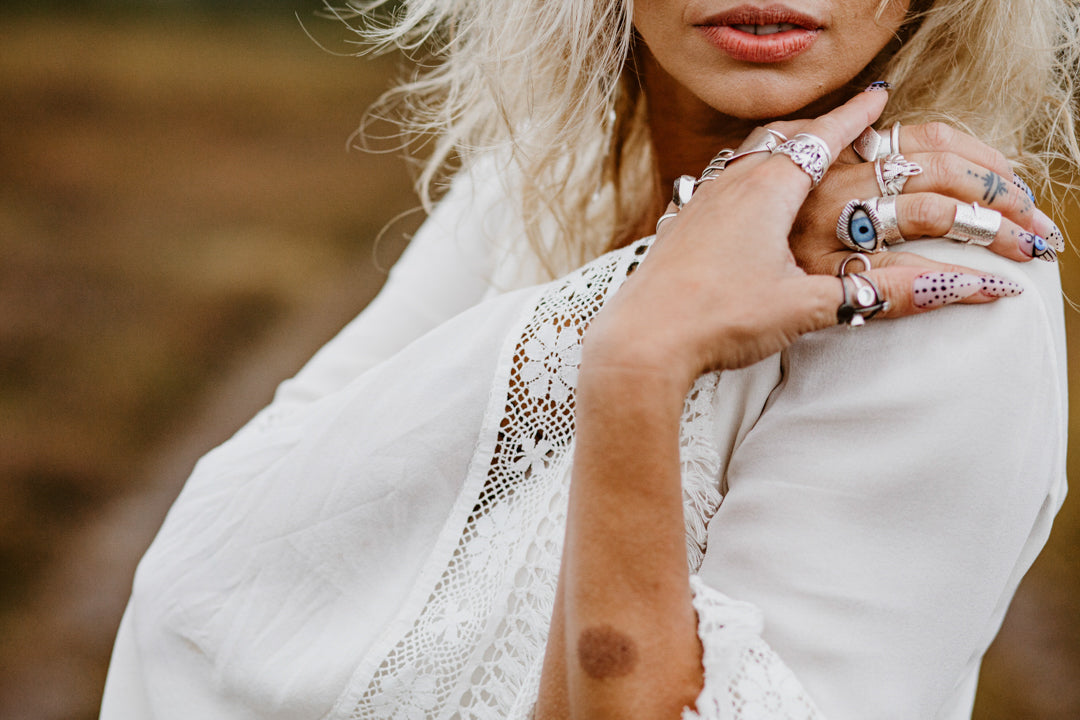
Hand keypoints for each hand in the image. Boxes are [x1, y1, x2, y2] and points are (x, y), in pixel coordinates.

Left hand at [584, 89, 1023, 394]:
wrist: (641, 342)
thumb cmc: (719, 319)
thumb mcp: (807, 308)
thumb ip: (877, 296)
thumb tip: (951, 289)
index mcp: (767, 188)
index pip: (822, 137)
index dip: (854, 117)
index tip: (877, 97)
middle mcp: (730, 183)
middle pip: (781, 136)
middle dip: (817, 126)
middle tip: (843, 120)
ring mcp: (699, 202)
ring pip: (746, 156)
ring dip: (778, 149)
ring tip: (798, 152)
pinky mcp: (678, 226)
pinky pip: (719, 183)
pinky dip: (745, 177)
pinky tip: (745, 200)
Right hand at [779, 118, 1060, 273]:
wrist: (699, 297)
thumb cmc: (753, 251)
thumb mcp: (795, 197)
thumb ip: (844, 174)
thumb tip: (919, 166)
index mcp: (830, 156)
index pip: (924, 136)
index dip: (980, 156)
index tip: (1012, 181)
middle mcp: (826, 184)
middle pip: (937, 167)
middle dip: (1000, 191)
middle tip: (1034, 220)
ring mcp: (824, 229)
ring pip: (929, 210)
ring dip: (992, 228)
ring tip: (1025, 247)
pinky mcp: (821, 277)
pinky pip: (904, 276)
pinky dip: (957, 283)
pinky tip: (991, 289)